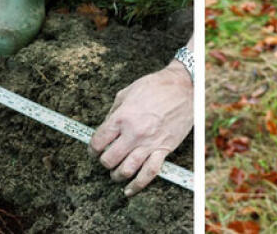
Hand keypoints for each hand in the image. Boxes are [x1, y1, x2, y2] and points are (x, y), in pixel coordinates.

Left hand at [89, 59, 192, 195]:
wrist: (184, 88)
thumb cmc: (156, 87)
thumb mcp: (127, 93)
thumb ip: (114, 112)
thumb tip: (105, 128)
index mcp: (122, 118)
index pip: (98, 142)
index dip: (92, 149)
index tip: (94, 150)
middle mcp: (134, 133)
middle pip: (109, 159)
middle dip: (104, 162)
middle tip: (105, 159)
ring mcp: (149, 143)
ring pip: (126, 170)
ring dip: (116, 175)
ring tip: (115, 173)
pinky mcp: (163, 150)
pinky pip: (149, 173)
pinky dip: (137, 185)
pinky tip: (129, 190)